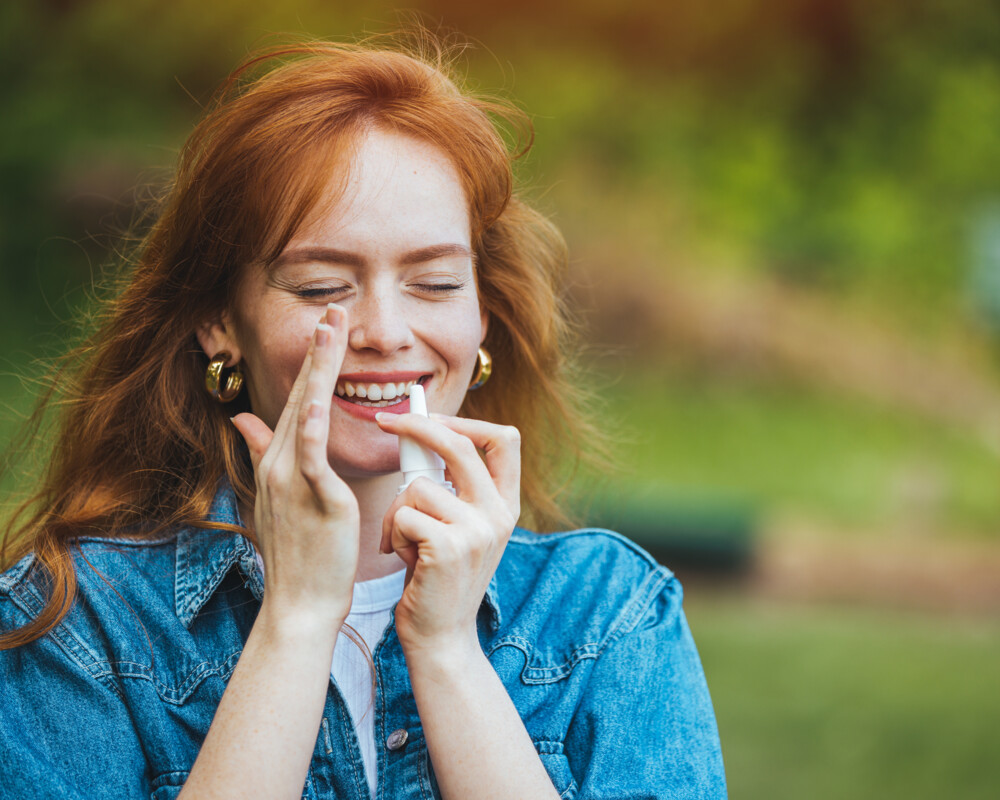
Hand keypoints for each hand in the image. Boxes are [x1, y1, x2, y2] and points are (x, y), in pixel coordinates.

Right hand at [231, 303, 358, 628]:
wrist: (300, 602)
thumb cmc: (298, 553)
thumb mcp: (277, 496)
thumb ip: (261, 452)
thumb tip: (243, 417)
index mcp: (276, 461)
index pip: (296, 399)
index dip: (311, 362)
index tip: (326, 326)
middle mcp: (279, 463)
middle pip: (299, 394)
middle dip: (317, 350)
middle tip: (332, 308)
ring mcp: (293, 479)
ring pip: (306, 411)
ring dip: (318, 368)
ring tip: (331, 329)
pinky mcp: (313, 498)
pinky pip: (311, 454)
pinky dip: (311, 425)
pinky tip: (316, 398)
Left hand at [375, 412, 519, 655]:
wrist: (440, 637)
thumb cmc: (437, 577)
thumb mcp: (458, 526)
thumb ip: (453, 487)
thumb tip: (421, 431)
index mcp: (505, 505)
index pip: (504, 439)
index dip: (466, 421)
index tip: (431, 417)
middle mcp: (499, 514)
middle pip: (460, 445)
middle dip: (417, 426)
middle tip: (385, 421)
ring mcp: (477, 531)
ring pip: (418, 485)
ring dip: (395, 510)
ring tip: (402, 541)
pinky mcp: (448, 548)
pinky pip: (403, 513)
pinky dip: (391, 533)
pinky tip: (402, 557)